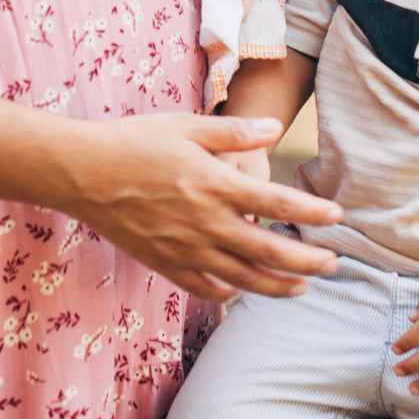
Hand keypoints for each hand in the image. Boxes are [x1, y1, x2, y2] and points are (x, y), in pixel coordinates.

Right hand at [63, 112, 341, 303]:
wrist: (83, 172)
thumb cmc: (133, 141)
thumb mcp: (185, 125)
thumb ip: (232, 131)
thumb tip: (274, 129)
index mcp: (213, 183)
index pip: (276, 203)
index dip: (310, 212)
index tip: (336, 217)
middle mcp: (204, 221)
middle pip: (268, 250)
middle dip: (307, 261)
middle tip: (333, 264)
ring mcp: (184, 248)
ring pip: (242, 278)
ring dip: (278, 285)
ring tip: (302, 288)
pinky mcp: (164, 263)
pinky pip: (205, 288)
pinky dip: (230, 293)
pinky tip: (244, 291)